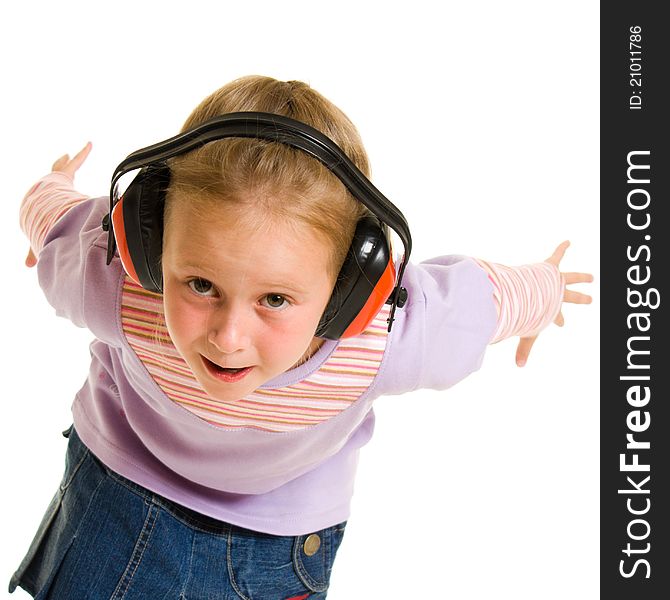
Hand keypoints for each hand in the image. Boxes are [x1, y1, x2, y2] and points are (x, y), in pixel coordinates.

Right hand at [25, 142, 91, 267]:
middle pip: (51, 185)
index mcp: (44, 207)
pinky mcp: (63, 175)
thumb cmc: (39, 227)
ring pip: (58, 170)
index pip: (46, 206)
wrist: (36, 211)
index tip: (51, 205)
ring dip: (62, 164)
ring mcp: (54, 183)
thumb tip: (30, 270)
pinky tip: (90, 145)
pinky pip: (74, 163)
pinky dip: (82, 154)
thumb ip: (34, 253)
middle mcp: (48, 192)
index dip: (49, 206)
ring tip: (66, 156)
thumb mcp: (37, 240)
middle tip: (56, 177)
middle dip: (52, 180)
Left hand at [515, 241, 592, 366]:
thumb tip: (519, 367)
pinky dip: (562, 248)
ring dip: (581, 277)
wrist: (532, 294)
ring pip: (572, 278)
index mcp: (552, 310)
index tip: (562, 324)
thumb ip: (523, 349)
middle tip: (590, 299)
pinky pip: (557, 255)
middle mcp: (557, 295)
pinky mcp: (549, 268)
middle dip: (580, 299)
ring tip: (591, 277)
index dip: (559, 320)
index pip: (557, 317)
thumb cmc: (529, 313)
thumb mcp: (528, 332)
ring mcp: (555, 281)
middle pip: (571, 298)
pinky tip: (568, 241)